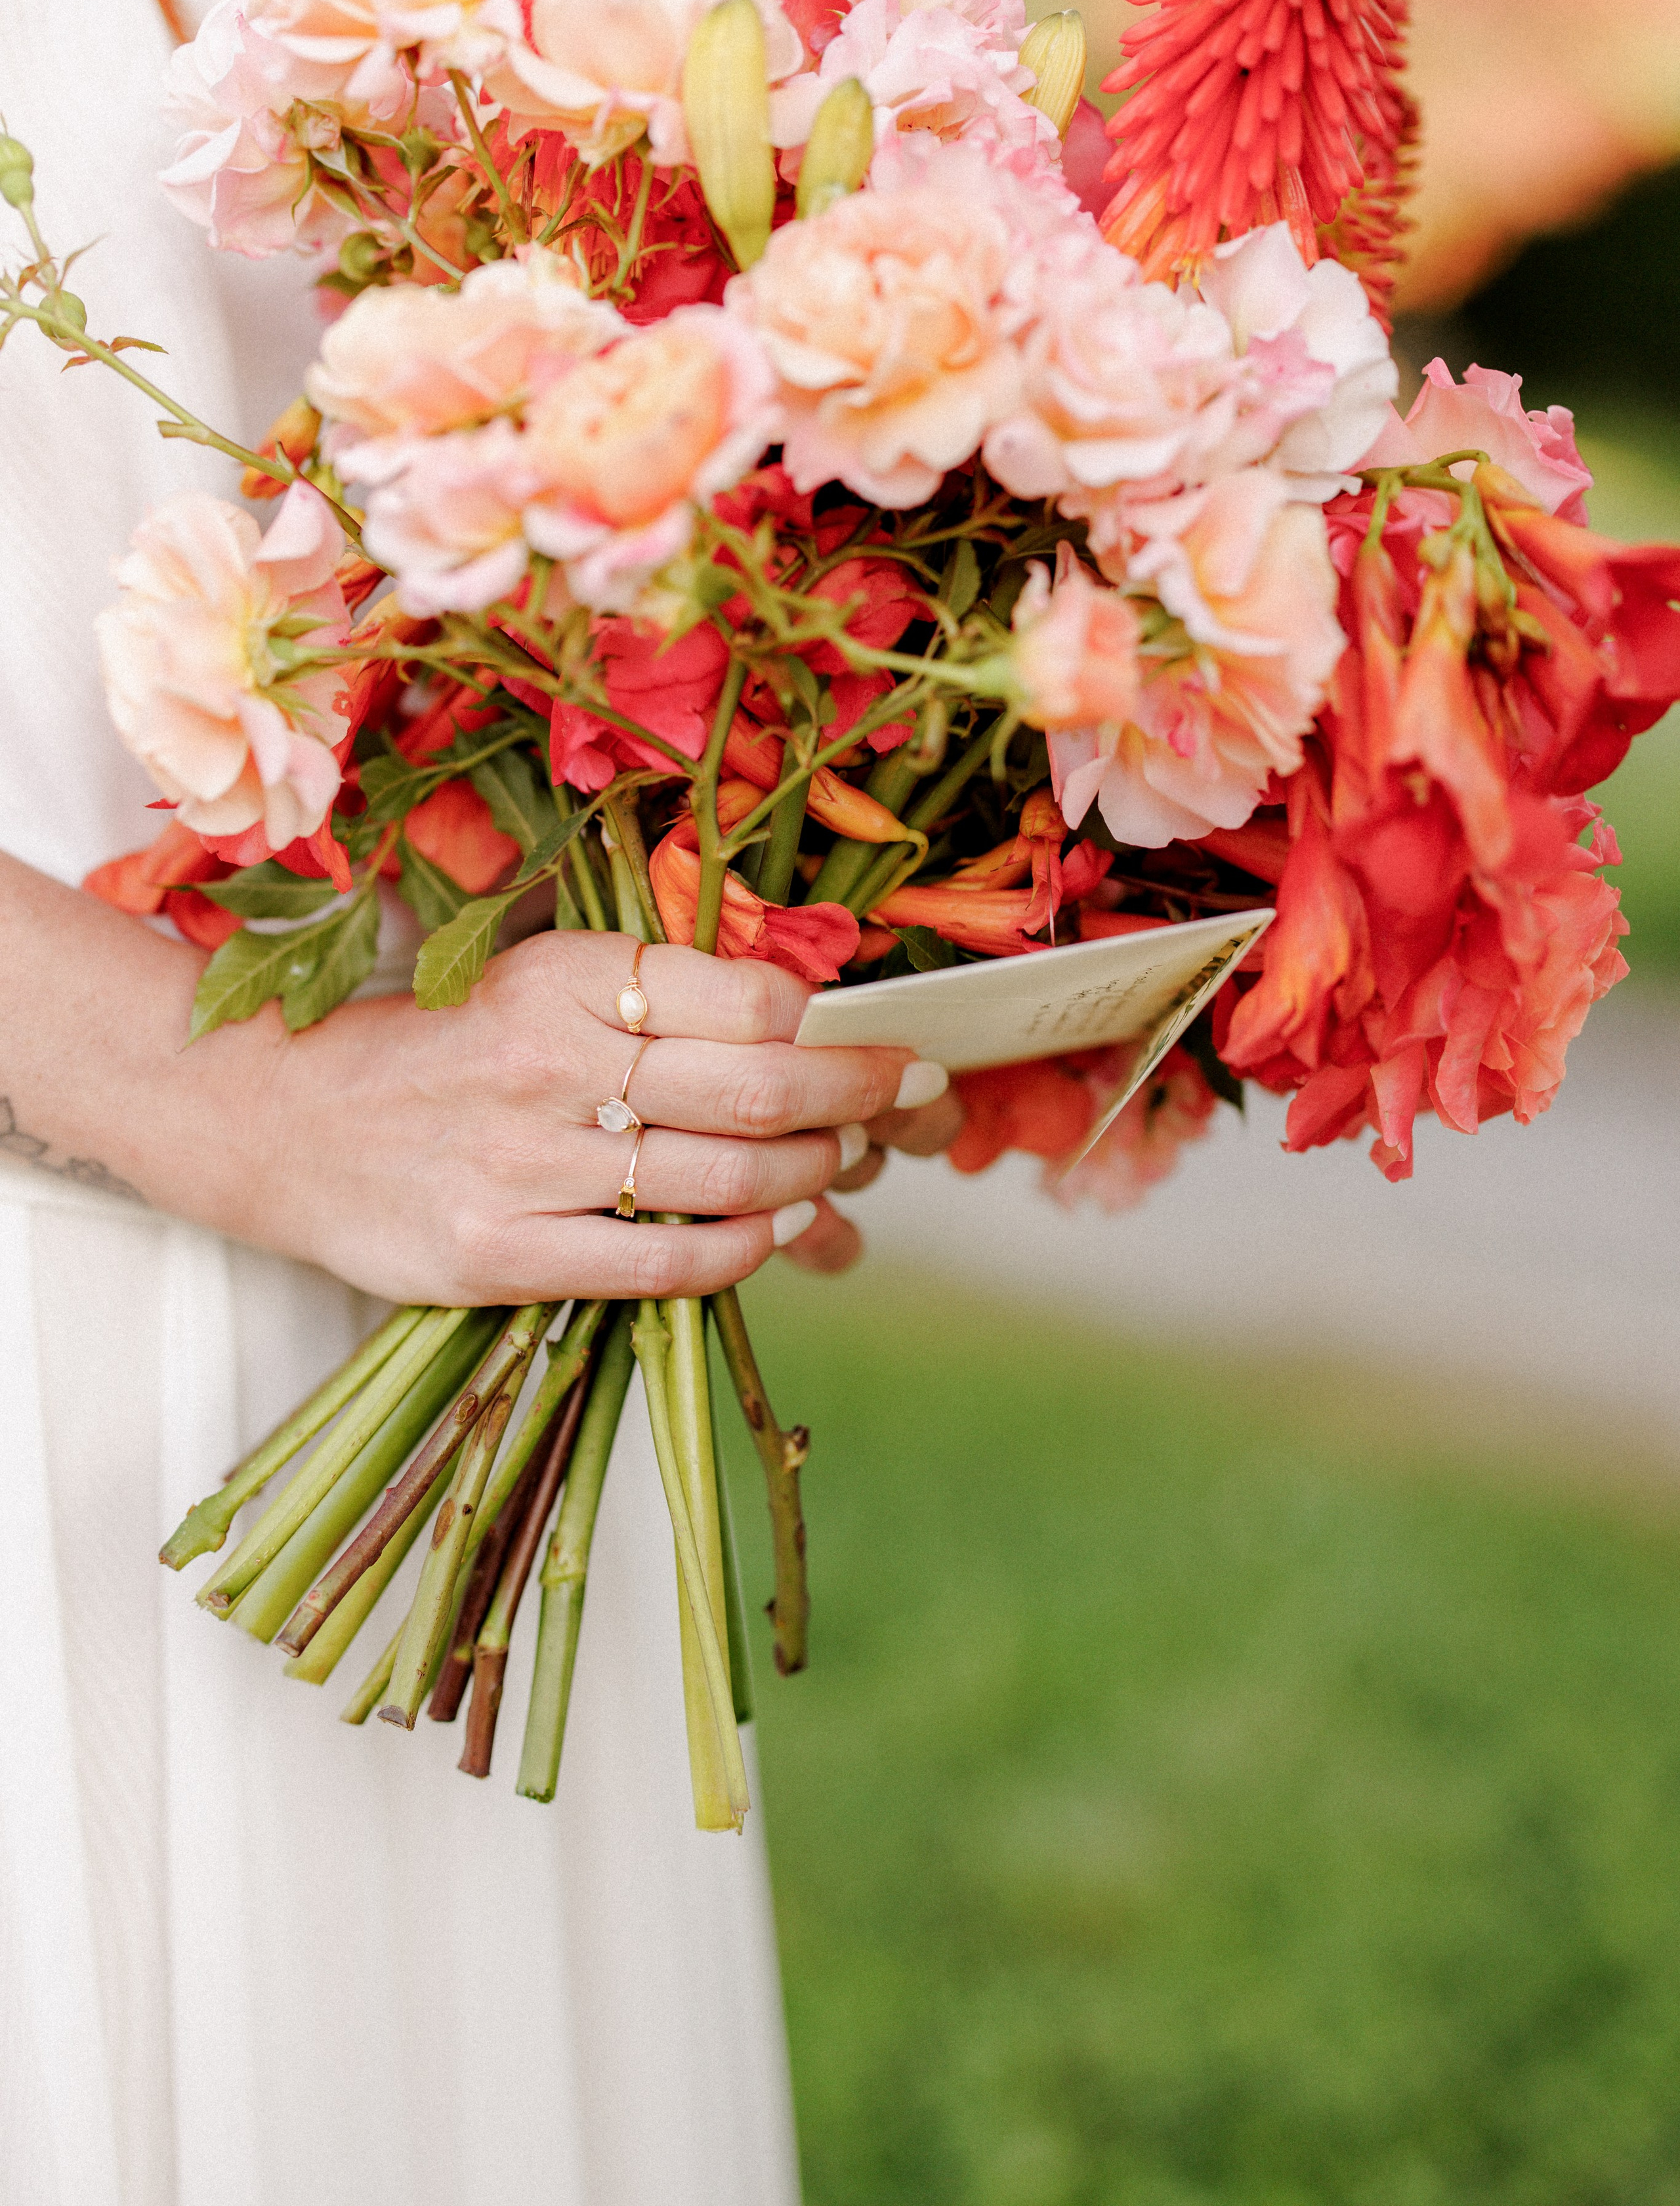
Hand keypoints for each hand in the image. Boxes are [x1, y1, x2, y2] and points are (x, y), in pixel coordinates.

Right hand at [246, 929, 951, 1302]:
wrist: (281, 1120)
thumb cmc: (440, 1050)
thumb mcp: (543, 984)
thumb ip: (663, 1002)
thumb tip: (817, 1034)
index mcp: (569, 973)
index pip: (751, 999)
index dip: (843, 1029)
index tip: (891, 1043)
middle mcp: (551, 1059)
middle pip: (762, 1087)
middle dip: (861, 1099)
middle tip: (908, 1099)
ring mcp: (524, 1163)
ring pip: (728, 1177)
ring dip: (813, 1176)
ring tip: (837, 1168)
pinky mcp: (500, 1252)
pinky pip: (666, 1263)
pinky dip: (744, 1251)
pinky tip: (775, 1232)